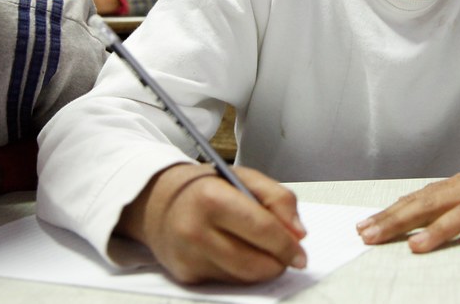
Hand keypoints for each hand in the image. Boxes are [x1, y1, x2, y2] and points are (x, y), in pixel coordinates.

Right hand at [118, 163, 306, 283]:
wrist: (159, 203)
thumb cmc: (205, 188)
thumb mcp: (244, 177)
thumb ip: (278, 198)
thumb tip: (298, 232)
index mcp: (212, 197)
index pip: (261, 228)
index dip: (287, 245)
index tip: (300, 253)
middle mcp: (195, 229)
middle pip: (253, 262)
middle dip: (278, 263)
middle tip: (288, 256)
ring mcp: (189, 256)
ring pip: (243, 277)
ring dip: (263, 270)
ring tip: (266, 253)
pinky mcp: (186, 275)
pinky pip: (228, 282)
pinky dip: (242, 273)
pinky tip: (239, 254)